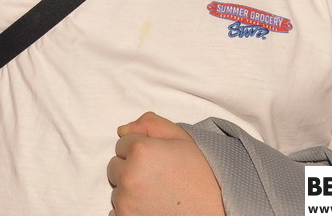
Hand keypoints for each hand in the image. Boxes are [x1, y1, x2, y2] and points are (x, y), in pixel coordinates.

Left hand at [107, 112, 223, 215]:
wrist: (216, 214)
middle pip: (115, 165)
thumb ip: (151, 125)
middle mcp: (129, 175)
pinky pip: (115, 211)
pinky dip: (129, 210)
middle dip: (131, 169)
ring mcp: (125, 200)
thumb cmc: (202, 180)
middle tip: (158, 179)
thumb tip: (122, 130)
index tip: (159, 162)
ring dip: (130, 191)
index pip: (123, 142)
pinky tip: (151, 209)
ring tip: (158, 195)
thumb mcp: (183, 141)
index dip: (142, 150)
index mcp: (141, 150)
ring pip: (117, 189)